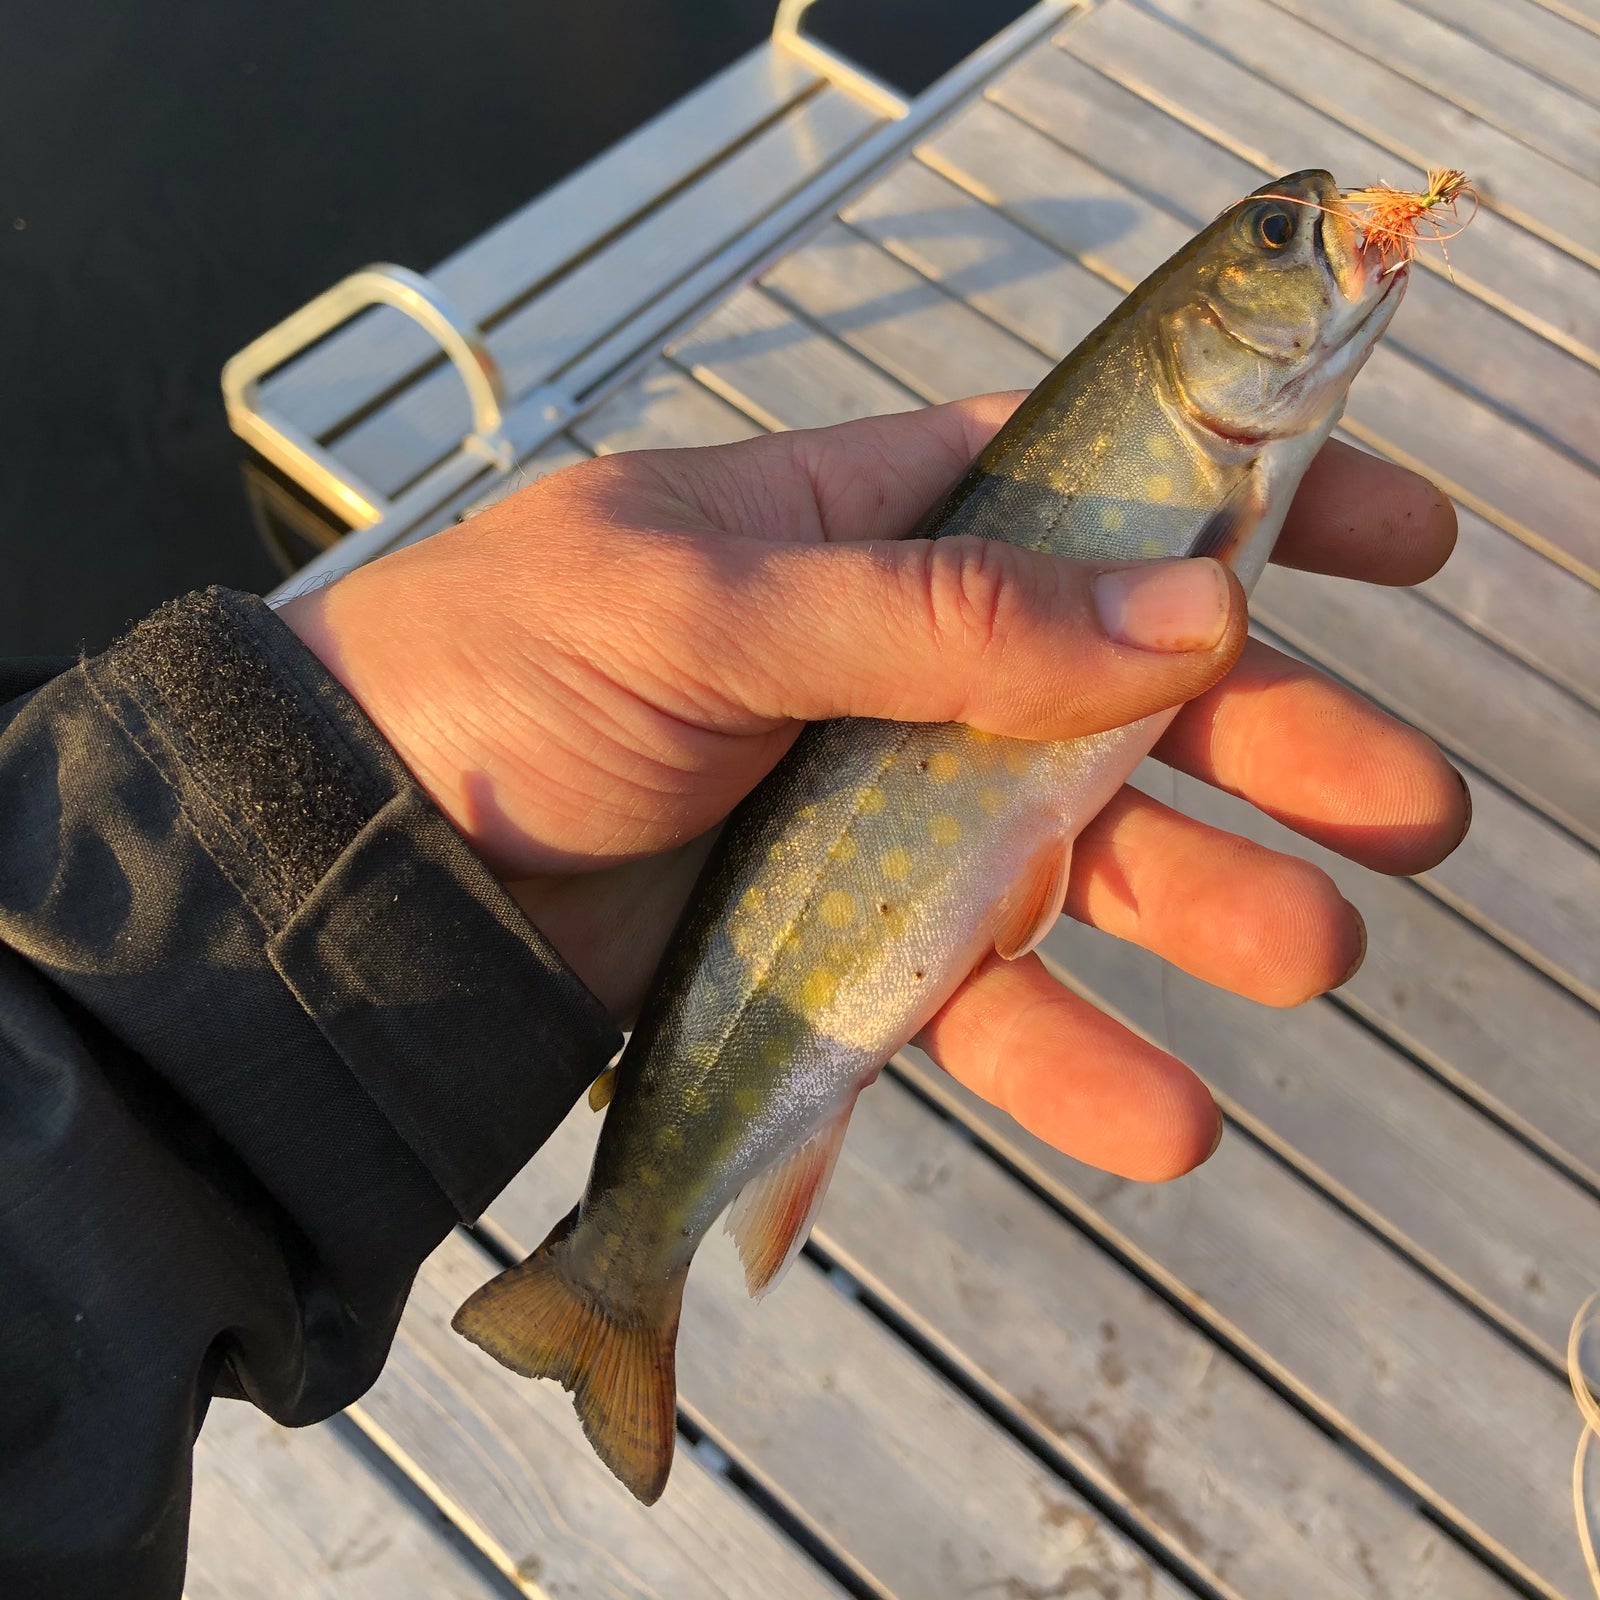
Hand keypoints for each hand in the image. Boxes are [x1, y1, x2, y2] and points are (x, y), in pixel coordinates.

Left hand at [281, 395, 1464, 1181]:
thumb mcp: (702, 603)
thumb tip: (1178, 617)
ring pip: (1080, 858)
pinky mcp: (848, 944)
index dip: (1250, 507)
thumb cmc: (497, 670)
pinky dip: (1064, 1054)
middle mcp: (901, 665)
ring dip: (1202, 906)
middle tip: (1407, 810)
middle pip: (1130, 695)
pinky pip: (982, 999)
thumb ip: (933, 615)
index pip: (1095, 491)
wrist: (369, 859)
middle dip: (1276, 743)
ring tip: (1311, 953)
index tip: (1401, 539)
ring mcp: (882, 811)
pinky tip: (1161, 1112)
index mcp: (869, 527)